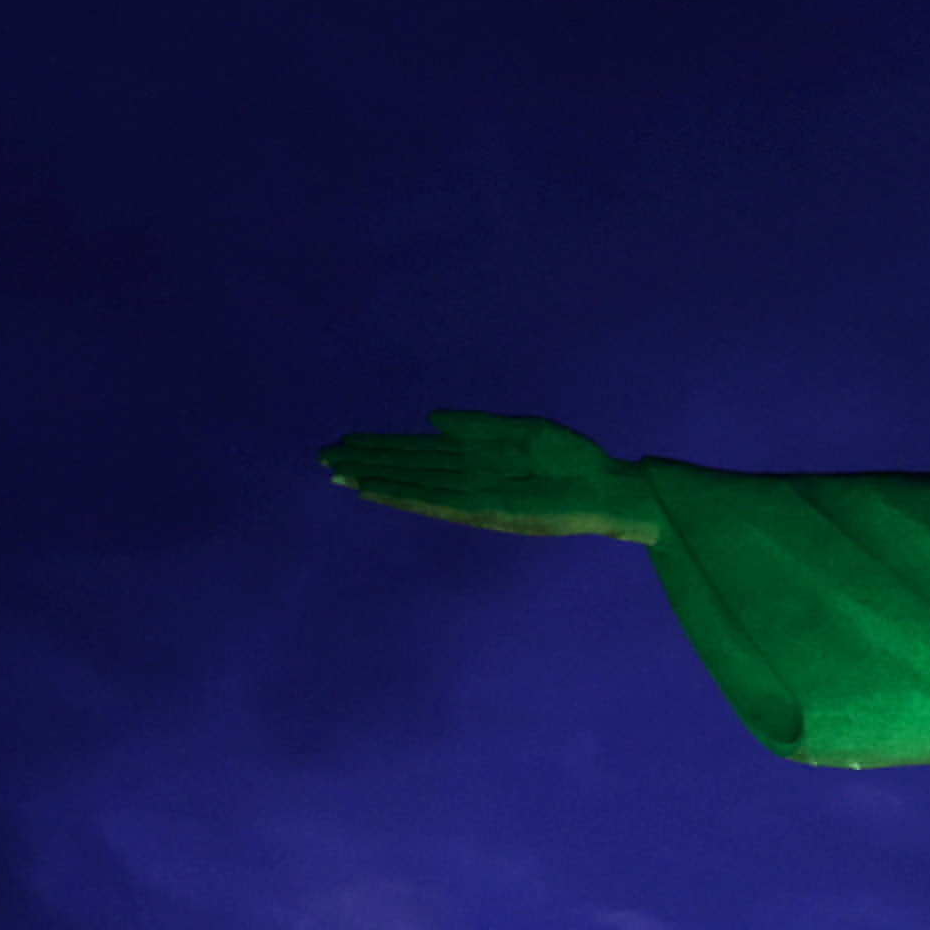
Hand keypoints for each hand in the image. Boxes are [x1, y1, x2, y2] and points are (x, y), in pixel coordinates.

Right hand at [321, 410, 662, 541]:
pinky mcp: (486, 510)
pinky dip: (407, 496)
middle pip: (407, 468)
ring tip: (339, 473)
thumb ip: (478, 426)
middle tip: (323, 457)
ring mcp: (474, 495)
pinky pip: (438, 501)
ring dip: (376, 479)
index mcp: (477, 457)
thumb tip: (431, 418)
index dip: (382, 447)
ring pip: (413, 485)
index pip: (418, 452)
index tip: (346, 441)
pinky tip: (380, 490)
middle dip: (367, 462)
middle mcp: (468, 478)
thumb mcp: (525, 431)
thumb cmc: (572, 459)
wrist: (606, 488)